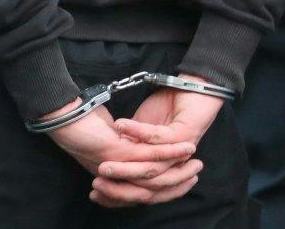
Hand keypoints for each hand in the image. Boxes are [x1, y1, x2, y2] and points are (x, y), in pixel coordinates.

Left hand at [38, 102, 198, 207]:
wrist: (63, 115)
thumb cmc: (85, 124)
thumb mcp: (109, 140)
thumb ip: (125, 149)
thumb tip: (140, 150)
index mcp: (114, 178)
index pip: (144, 192)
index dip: (167, 189)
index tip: (186, 181)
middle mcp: (115, 178)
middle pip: (153, 190)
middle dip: (179, 182)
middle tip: (197, 174)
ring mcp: (117, 167)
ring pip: (155, 174)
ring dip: (179, 168)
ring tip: (196, 162)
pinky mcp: (117, 153)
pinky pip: (149, 155)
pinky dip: (171, 152)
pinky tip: (185, 147)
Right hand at [92, 84, 224, 206]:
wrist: (189, 90)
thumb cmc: (163, 110)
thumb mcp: (140, 134)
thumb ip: (129, 148)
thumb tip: (110, 163)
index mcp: (162, 168)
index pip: (140, 191)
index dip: (117, 194)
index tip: (95, 192)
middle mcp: (173, 166)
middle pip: (145, 186)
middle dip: (118, 185)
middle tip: (97, 181)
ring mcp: (179, 152)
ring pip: (150, 167)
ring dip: (125, 165)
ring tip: (105, 163)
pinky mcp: (181, 135)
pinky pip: (155, 138)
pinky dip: (135, 130)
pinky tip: (120, 124)